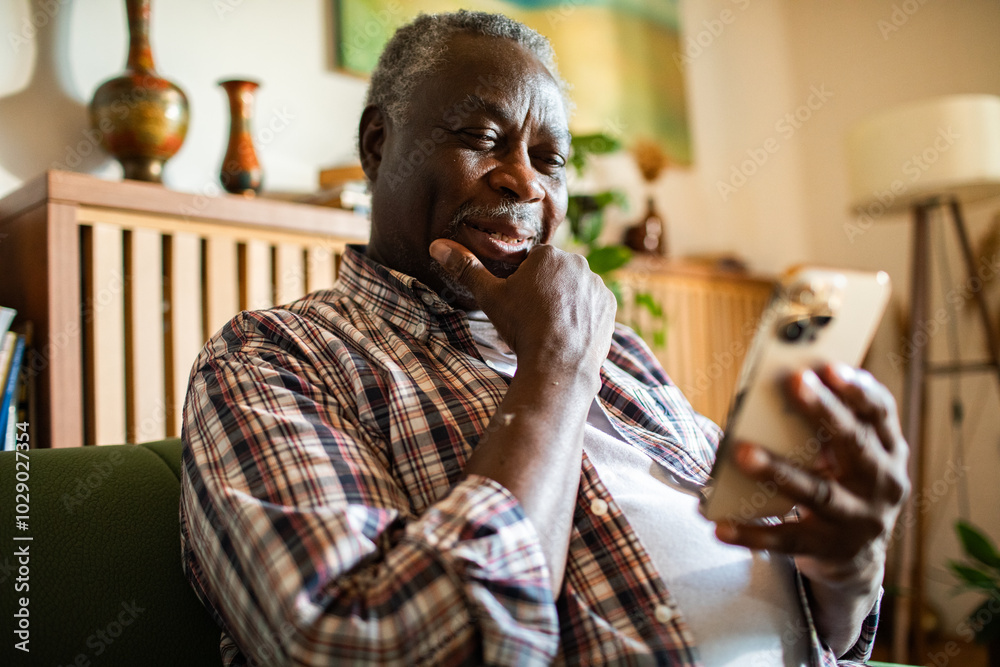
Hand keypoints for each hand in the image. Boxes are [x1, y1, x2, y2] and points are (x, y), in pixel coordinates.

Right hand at [430, 239, 616, 380]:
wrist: (557, 365)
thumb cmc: (522, 328)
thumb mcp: (490, 298)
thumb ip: (466, 268)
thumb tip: (436, 245)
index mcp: (549, 255)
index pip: (533, 263)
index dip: (524, 284)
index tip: (520, 305)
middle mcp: (579, 263)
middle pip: (556, 274)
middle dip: (546, 292)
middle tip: (534, 319)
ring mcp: (597, 285)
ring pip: (575, 289)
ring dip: (566, 303)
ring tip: (552, 328)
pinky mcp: (610, 306)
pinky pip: (593, 305)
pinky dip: (583, 316)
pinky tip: (569, 333)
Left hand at [714, 364, 909, 653]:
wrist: (858, 560)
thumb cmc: (844, 484)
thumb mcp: (850, 455)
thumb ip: (827, 426)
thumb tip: (781, 389)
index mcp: (888, 451)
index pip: (880, 413)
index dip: (859, 389)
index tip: (831, 366)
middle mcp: (881, 485)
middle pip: (854, 444)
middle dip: (825, 411)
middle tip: (794, 380)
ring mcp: (856, 521)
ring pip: (817, 492)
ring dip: (778, 470)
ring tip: (741, 451)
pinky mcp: (826, 550)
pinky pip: (784, 539)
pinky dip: (750, 532)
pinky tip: (718, 524)